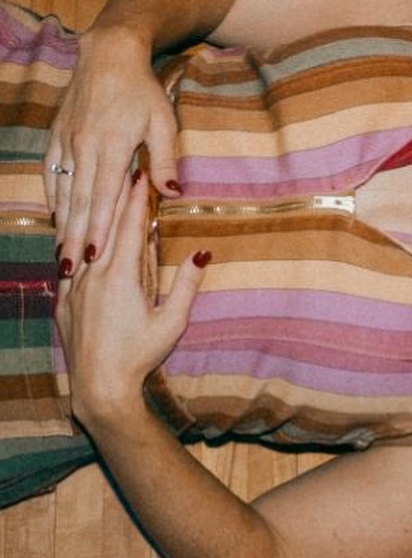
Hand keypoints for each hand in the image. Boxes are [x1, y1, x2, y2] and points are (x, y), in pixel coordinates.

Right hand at [45, 26, 181, 273]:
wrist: (108, 56)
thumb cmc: (143, 90)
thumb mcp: (164, 121)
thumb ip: (166, 159)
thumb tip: (173, 194)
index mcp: (112, 146)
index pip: (105, 197)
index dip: (99, 229)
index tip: (95, 257)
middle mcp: (84, 148)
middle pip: (79, 202)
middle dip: (75, 239)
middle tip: (69, 272)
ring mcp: (66, 143)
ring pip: (62, 192)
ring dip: (62, 225)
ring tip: (61, 255)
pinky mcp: (56, 137)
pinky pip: (51, 174)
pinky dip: (53, 198)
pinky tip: (55, 218)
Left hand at [55, 173, 206, 429]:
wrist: (100, 387)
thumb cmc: (141, 355)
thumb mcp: (173, 322)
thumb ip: (187, 286)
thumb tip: (202, 253)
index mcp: (120, 277)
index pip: (129, 227)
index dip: (136, 198)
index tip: (143, 173)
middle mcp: (93, 277)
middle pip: (106, 227)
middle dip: (117, 197)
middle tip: (125, 170)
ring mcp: (74, 289)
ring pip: (85, 242)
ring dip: (98, 218)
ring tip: (105, 195)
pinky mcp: (63, 303)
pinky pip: (69, 265)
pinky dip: (78, 245)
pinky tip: (81, 235)